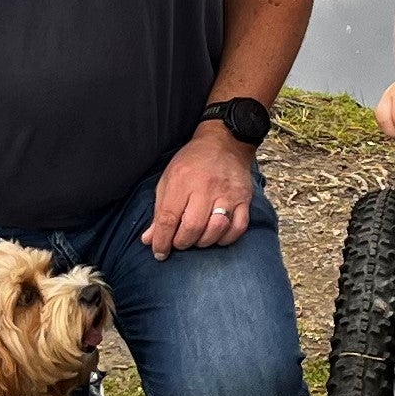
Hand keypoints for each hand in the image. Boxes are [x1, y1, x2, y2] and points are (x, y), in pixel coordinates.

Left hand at [143, 127, 256, 254]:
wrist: (224, 142)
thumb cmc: (192, 163)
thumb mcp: (168, 180)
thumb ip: (159, 211)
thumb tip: (149, 239)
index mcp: (182, 181)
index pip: (169, 218)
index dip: (162, 241)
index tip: (159, 253)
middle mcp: (205, 187)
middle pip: (192, 227)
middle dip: (182, 243)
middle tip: (179, 243)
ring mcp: (227, 194)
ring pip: (216, 229)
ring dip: (203, 242)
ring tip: (196, 240)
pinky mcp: (244, 198)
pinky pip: (238, 227)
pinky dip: (226, 238)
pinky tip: (217, 237)